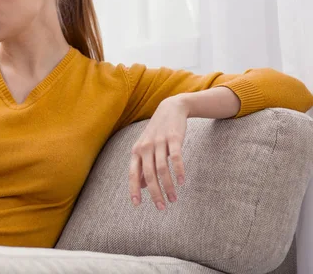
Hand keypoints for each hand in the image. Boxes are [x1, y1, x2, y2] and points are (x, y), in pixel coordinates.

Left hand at [128, 95, 188, 209]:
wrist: (170, 109)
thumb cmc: (157, 133)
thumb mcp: (145, 148)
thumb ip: (142, 166)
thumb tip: (141, 187)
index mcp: (136, 151)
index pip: (133, 173)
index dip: (134, 189)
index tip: (137, 204)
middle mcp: (145, 147)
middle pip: (148, 174)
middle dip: (155, 193)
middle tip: (161, 207)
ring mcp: (159, 142)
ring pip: (162, 169)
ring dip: (168, 186)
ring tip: (173, 199)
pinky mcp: (173, 138)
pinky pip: (175, 157)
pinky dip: (178, 170)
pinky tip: (182, 182)